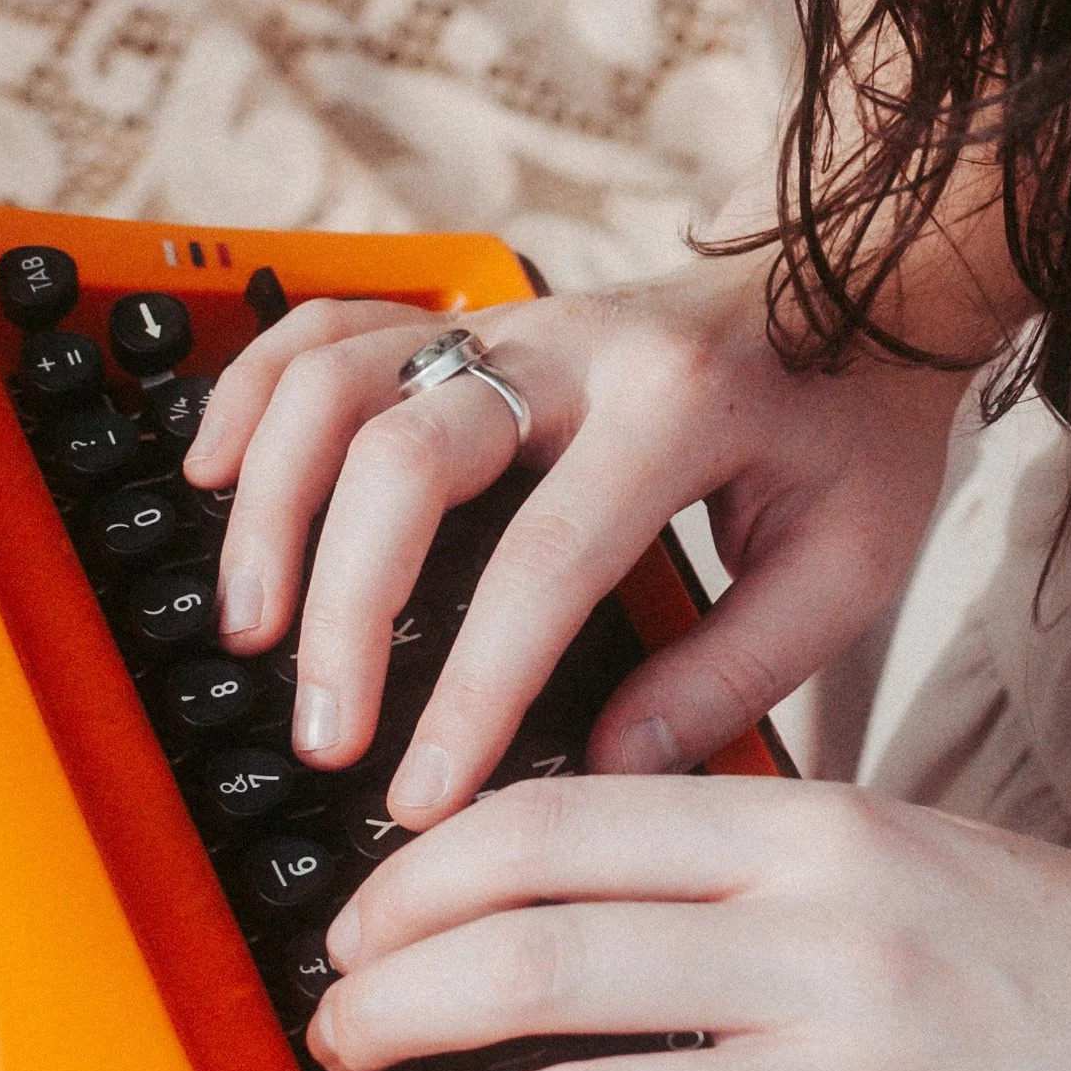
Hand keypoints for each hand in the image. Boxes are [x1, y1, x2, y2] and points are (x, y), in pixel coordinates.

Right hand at [181, 256, 970, 824]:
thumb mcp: (847, 561)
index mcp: (678, 407)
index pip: (547, 559)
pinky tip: (209, 480)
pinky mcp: (461, 321)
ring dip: (271, 507)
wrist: (862, 278)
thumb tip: (606, 774)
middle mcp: (572, 348)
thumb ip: (731, 673)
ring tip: (250, 627)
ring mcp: (503, 323)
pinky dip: (249, 397)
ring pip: (337, 380)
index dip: (473, 688)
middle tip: (326, 731)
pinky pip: (321, 328)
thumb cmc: (852, 424)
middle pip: (404, 456)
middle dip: (343, 607)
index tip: (424, 792)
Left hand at [307, 773, 1070, 1070]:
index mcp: (814, 834)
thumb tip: (546, 876)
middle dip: (388, 1000)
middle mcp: (825, 947)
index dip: (413, 879)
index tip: (359, 921)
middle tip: (344, 1033)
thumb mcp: (898, 839)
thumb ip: (730, 852)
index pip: (549, 827)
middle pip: (529, 958)